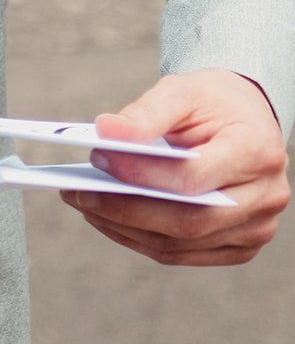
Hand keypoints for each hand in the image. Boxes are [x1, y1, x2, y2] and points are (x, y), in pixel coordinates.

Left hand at [60, 70, 290, 265]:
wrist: (245, 118)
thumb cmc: (212, 102)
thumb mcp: (182, 90)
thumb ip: (146, 112)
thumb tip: (104, 132)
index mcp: (256, 151)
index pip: (193, 177)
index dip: (142, 173)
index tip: (97, 156)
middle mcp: (265, 197)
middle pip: (189, 222)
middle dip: (126, 210)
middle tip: (76, 193)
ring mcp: (256, 228)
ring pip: (182, 244)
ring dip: (125, 229)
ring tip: (83, 203)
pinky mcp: (240, 246)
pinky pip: (184, 253)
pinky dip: (141, 238)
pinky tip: (108, 218)